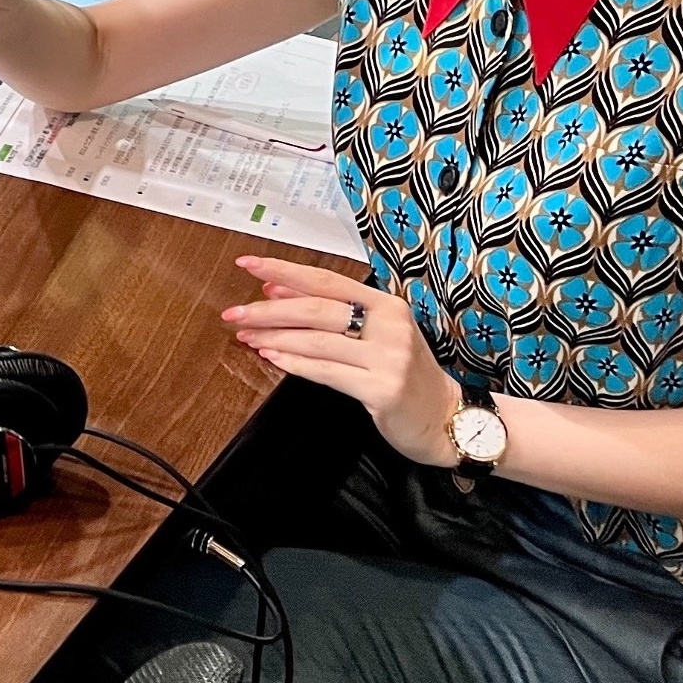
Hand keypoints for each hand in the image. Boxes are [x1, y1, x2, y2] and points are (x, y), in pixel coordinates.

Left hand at [221, 254, 461, 466]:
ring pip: (317, 341)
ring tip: (247, 336)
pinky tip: (272, 358)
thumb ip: (331, 311)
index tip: (249, 265)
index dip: (285, 270)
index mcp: (387, 305)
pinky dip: (294, 364)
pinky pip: (327, 372)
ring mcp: (389, 357)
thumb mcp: (376, 333)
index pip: (327, 280)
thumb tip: (276, 289)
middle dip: (268, 310)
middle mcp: (390, 326)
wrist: (446, 417)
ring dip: (275, 338)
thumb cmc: (406, 374)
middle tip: (235, 313)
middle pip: (317, 309)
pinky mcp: (382, 389)